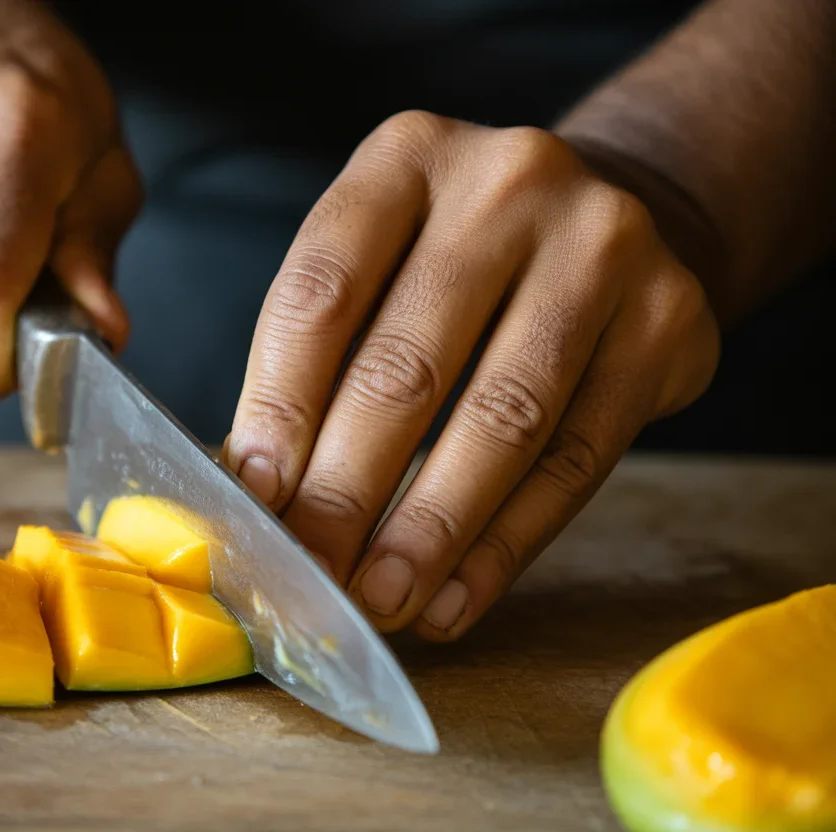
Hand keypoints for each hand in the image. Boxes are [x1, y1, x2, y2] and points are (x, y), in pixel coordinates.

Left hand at [227, 112, 719, 639]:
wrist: (613, 221)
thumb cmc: (457, 260)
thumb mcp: (381, 262)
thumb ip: (322, 354)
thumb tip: (260, 488)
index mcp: (406, 158)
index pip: (321, 296)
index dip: (278, 408)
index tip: (255, 499)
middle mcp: (509, 184)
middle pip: (408, 364)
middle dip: (346, 490)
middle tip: (312, 572)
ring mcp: (603, 246)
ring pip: (503, 419)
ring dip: (430, 531)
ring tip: (382, 599)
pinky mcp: (670, 321)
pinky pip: (577, 459)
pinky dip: (507, 544)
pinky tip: (455, 597)